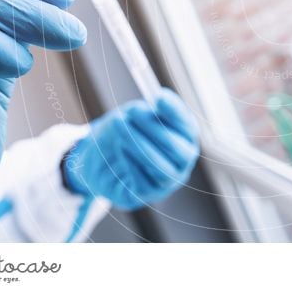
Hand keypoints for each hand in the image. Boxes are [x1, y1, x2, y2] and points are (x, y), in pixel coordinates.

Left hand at [63, 90, 199, 209]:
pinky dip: (130, 163)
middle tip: (132, 111)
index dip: (174, 111)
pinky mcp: (147, 194)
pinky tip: (119, 148)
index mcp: (186, 137)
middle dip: (153, 128)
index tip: (158, 97)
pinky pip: (142, 182)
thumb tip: (157, 100)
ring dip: (138, 145)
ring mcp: (168, 181)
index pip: (187, 125)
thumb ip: (149, 110)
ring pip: (159, 167)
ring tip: (119, 127)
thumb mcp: (137, 115)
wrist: (104, 158)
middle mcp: (182, 161)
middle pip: (177, 148)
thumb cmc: (128, 132)